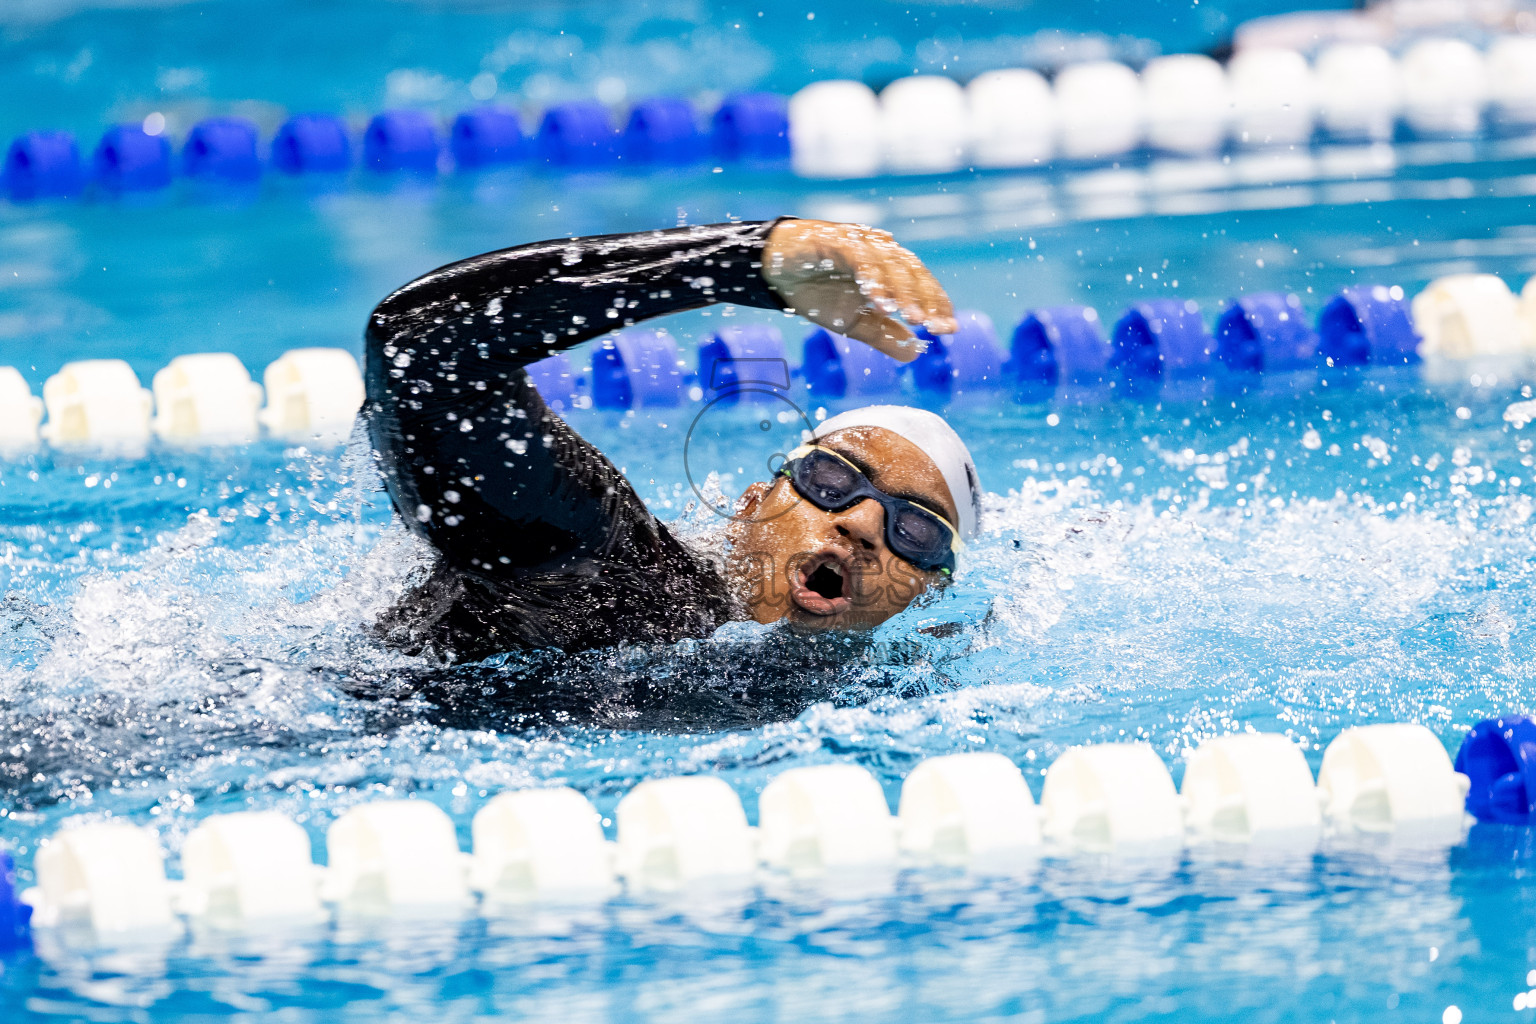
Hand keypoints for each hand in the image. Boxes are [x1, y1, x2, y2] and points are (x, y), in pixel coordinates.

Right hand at [761, 219, 955, 362]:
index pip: (922, 285)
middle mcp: (880, 251)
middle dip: (927, 301)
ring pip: (891, 264)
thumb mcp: (853, 322)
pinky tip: (880, 301)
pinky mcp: (836, 239)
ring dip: (903, 291)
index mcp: (890, 268)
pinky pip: (860, 258)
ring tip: (913, 318)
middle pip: (913, 272)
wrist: (775, 272)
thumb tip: (915, 354)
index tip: (948, 330)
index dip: (937, 306)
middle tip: (935, 327)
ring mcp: (860, 243)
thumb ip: (884, 335)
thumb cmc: (817, 292)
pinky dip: (873, 278)